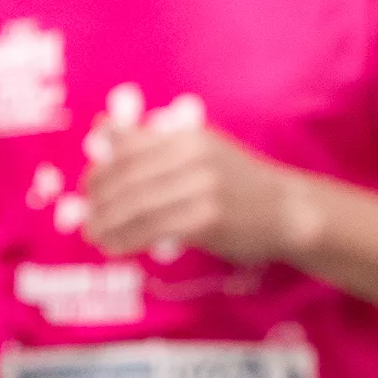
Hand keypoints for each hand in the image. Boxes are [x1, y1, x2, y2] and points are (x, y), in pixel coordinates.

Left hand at [80, 113, 309, 266]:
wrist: (292, 211)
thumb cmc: (244, 184)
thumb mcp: (204, 151)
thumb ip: (155, 144)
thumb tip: (101, 130)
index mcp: (190, 137)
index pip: (129, 149)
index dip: (100, 171)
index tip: (88, 190)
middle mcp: (194, 158)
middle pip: (128, 179)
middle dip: (99, 201)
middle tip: (85, 219)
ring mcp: (202, 188)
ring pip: (136, 206)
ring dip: (107, 224)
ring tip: (94, 236)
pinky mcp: (207, 219)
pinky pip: (153, 230)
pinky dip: (127, 240)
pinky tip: (116, 248)